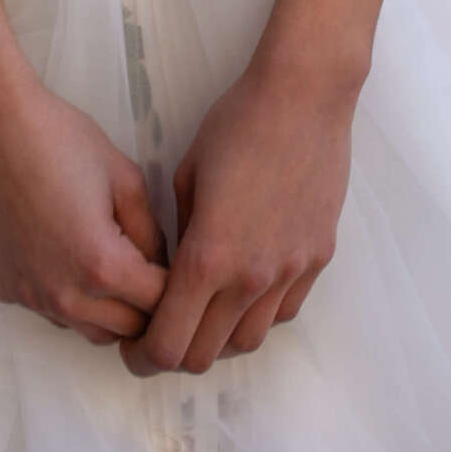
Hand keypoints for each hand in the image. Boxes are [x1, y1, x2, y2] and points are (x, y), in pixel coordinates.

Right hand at [0, 63, 168, 344]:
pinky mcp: (5, 290)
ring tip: (116, 267)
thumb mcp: (124, 177)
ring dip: (111, 311)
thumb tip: (160, 263)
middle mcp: (64, 295)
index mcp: (102, 266)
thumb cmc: (59, 141)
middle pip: (127, 330)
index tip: (182, 268)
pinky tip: (69, 256)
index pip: (160, 304)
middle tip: (154, 271)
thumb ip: (151, 231)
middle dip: (148, 306)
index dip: (178, 286)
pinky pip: (52, 313)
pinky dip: (72, 300)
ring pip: (89, 331)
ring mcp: (30, 297)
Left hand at [120, 58, 352, 377]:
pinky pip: (283, 313)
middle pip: (204, 356)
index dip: (142, 356)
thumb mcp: (186, 176)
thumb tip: (173, 272)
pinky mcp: (318, 258)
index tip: (132, 345)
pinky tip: (245, 290)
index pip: (167, 345)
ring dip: (219, 339)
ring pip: (247, 343)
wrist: (304, 95)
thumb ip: (178, 236)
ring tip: (204, 313)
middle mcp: (250, 277)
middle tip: (161, 332)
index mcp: (207, 258)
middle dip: (174, 353)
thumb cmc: (237, 123)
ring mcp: (290, 271)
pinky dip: (258, 315)